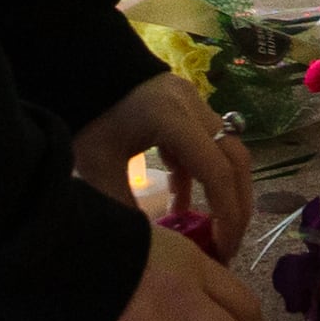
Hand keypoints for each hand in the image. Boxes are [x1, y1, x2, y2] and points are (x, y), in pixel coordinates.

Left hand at [72, 71, 254, 257]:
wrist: (81, 70)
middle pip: (236, 160)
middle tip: (228, 246)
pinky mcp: (190, 110)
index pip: (216, 170)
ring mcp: (196, 106)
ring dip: (227, 192)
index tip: (221, 250)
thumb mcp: (97, 166)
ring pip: (230, 152)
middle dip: (238, 206)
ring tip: (215, 231)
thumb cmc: (89, 116)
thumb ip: (123, 207)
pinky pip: (208, 147)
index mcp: (172, 120)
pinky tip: (182, 205)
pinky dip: (201, 178)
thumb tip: (148, 250)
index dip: (227, 213)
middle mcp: (195, 109)